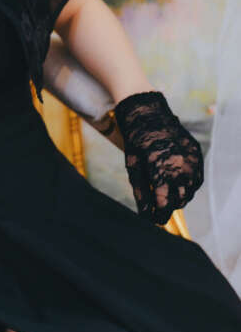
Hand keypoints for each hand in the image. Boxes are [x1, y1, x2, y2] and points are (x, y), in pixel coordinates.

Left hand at [113, 90, 203, 224]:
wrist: (149, 112)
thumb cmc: (136, 140)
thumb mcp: (133, 166)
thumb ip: (141, 191)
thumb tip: (145, 214)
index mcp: (162, 169)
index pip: (164, 203)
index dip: (158, 215)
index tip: (153, 220)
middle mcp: (181, 166)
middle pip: (179, 200)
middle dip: (168, 207)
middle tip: (157, 209)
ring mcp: (192, 160)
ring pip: (190, 192)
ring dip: (179, 198)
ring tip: (165, 195)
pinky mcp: (197, 155)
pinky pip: (197, 180)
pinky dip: (188, 186)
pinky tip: (176, 185)